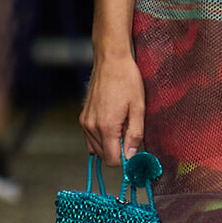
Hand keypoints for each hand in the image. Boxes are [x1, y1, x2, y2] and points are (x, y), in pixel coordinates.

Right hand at [80, 49, 145, 164]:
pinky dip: (102, 139)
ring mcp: (85, 122)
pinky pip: (91, 139)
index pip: (114, 160)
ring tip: (122, 126)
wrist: (110, 61)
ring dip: (111, 145)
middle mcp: (91, 127)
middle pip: (105, 156)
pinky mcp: (83, 118)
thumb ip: (135, 135)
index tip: (136, 153)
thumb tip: (132, 157)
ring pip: (97, 149)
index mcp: (106, 126)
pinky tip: (112, 126)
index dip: (126, 160)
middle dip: (119, 152)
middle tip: (130, 134)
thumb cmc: (127, 81)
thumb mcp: (138, 108)